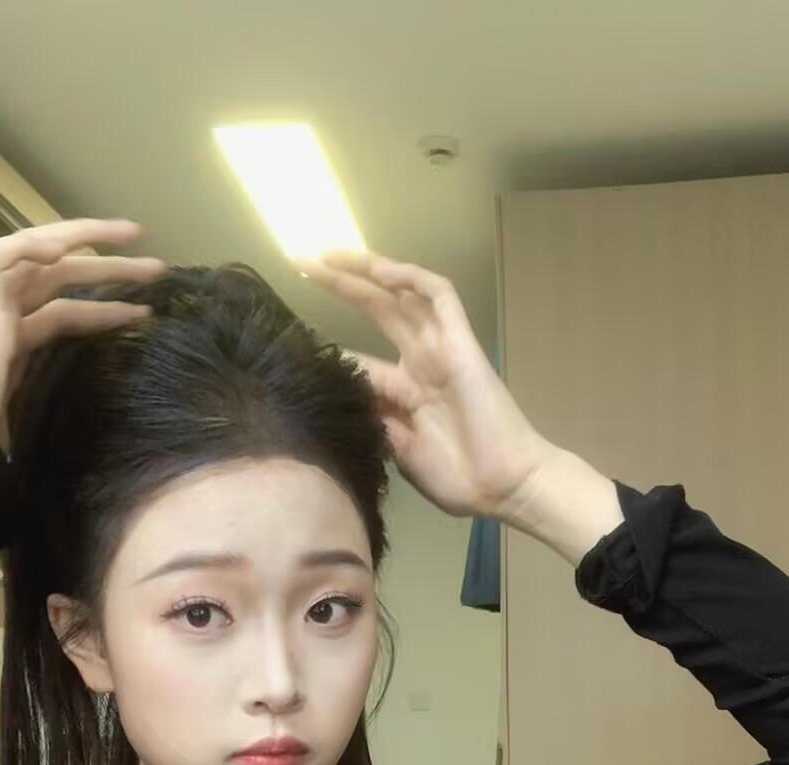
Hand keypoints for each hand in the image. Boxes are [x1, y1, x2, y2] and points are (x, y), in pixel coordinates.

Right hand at [0, 218, 166, 453]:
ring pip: (37, 261)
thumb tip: (87, 435)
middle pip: (56, 279)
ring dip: (87, 246)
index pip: (61, 312)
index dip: (103, 310)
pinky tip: (64, 250)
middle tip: (156, 267)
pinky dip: (27, 248)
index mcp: (9, 346)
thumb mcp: (34, 423)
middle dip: (106, 267)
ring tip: (136, 242)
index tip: (144, 313)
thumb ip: (53, 408)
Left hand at [292, 249, 550, 519]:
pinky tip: (379, 268)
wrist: (502, 487)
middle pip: (376, 310)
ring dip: (366, 271)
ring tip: (327, 254)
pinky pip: (440, 297)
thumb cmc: (456, 479)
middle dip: (339, 285)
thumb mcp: (398, 452)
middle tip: (299, 261)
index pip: (359, 358)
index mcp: (404, 393)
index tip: (287, 337)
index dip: (327, 346)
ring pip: (401, 295)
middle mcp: (420, 363)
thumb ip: (372, 422)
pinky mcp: (463, 344)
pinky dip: (411, 277)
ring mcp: (441, 350)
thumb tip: (336, 399)